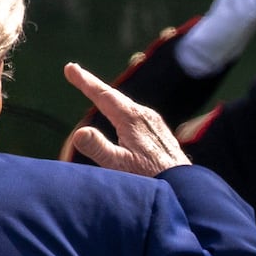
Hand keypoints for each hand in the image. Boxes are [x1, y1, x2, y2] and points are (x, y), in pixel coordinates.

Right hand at [65, 64, 190, 175]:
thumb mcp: (121, 166)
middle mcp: (145, 115)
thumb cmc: (152, 179)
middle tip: (74, 72)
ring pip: (126, 105)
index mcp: (132, 118)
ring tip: (93, 90)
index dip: (85, 81)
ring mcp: (154, 123)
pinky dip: (120, 109)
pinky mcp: (160, 132)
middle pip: (114, 96)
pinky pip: (135, 114)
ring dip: (107, 97)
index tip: (70, 68)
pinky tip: (120, 116)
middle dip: (93, 86)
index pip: (103, 95)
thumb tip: (79, 132)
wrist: (185, 187)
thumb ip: (99, 148)